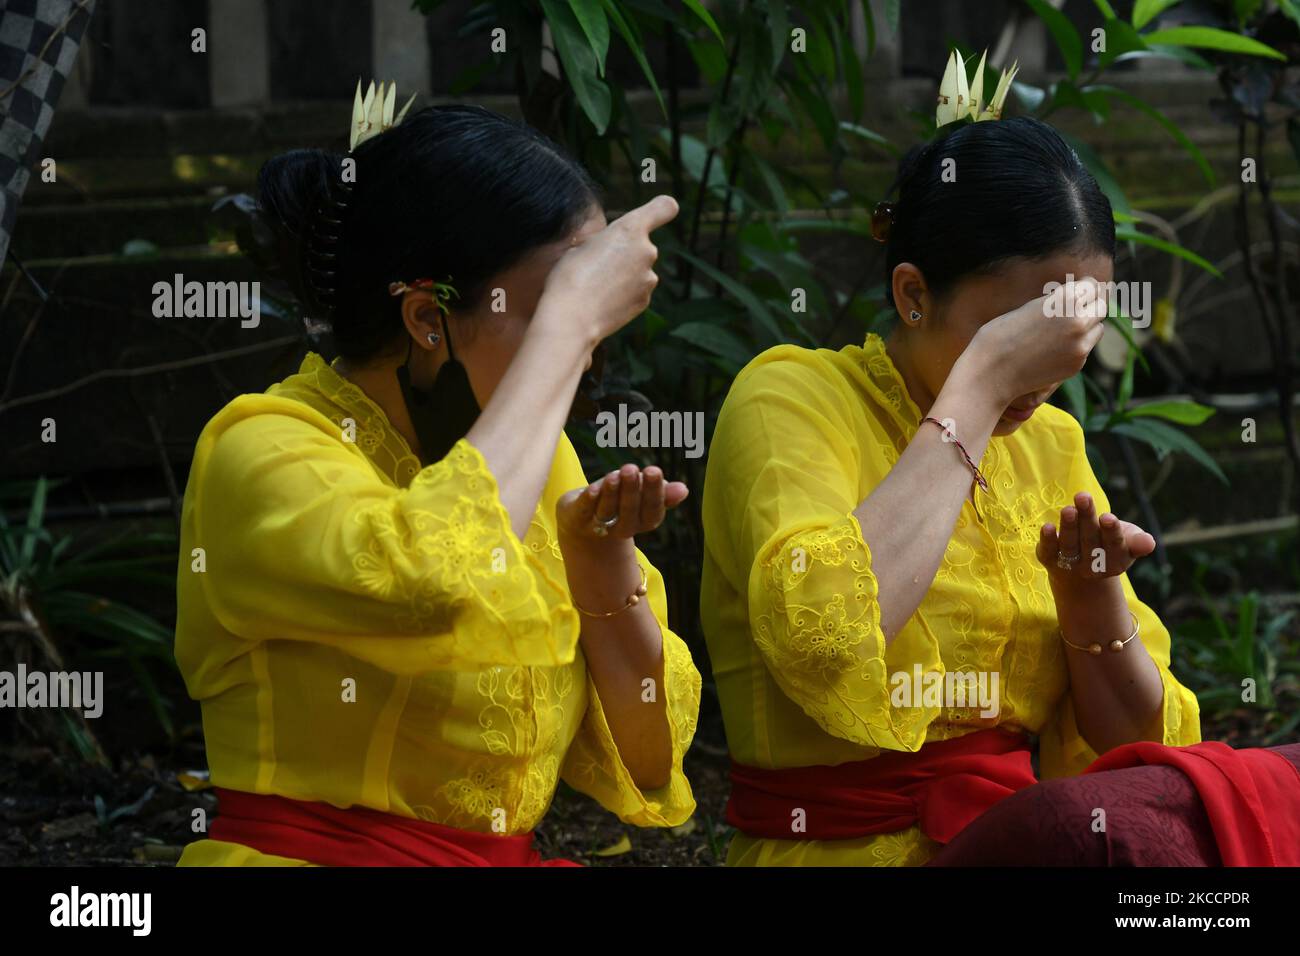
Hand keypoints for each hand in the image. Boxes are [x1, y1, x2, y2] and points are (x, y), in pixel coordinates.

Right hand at [538, 195, 679, 348]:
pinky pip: (636, 290)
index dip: (662, 209)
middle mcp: (647, 251)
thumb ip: (606, 241)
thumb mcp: (583, 245)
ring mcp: (649, 278)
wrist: (572, 318)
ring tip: (597, 285)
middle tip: (598, 264)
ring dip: (624, 274)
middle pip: (642, 245)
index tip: (658, 213)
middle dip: (626, 252)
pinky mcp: (645, 300)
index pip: (664, 208)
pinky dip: (624, 294)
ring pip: (639, 270)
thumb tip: (611, 249)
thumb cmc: (569, 277)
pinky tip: (603, 300)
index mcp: (630, 229)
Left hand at [556, 463, 687, 546]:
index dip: (654, 494)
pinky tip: (593, 488)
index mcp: (641, 522)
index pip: (652, 512)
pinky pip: (584, 511)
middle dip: (632, 491)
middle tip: (632, 468)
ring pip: (607, 511)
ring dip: (611, 493)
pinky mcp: (576, 518)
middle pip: (629, 513)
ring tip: (615, 473)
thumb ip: (661, 493)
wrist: (582, 523)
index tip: (654, 471)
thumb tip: (684, 489)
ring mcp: (597, 526)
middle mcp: (621, 528)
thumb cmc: (618, 502)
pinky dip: (589, 500)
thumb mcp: (641, 496)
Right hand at [961, 275, 1107, 406]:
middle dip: (1089, 306)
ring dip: (1087, 326)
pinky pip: (1085, 348)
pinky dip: (1076, 346)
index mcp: (1066, 300)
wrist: (991, 372)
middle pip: (1101, 306)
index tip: (1077, 290)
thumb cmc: (1002, 334)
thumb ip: (1059, 301)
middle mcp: (1079, 322)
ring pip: (1098, 328)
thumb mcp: (1032, 307)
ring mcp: (1080, 346)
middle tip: (1071, 310)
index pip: (1092, 286)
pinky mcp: (1077, 365)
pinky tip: (1053, 349)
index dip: (1083, 287)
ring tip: (1061, 331)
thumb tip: (1080, 298)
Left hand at [1036, 491, 1155, 585]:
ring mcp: (1070, 564)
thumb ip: (1137, 542)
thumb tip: (1150, 543)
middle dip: (1086, 518)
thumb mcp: (1127, 540)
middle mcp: (1092, 566)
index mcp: (1115, 561)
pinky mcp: (1049, 559)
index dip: (1111, 531)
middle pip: (1089, 540)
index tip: (1107, 517)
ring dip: (1068, 526)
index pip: (1114, 545)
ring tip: (1068, 509)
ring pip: (1069, 545)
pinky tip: (1046, 527)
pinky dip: (1047, 540)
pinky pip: (1048, 551)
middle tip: (1083, 497)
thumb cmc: (1109, 543)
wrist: (1082, 565)